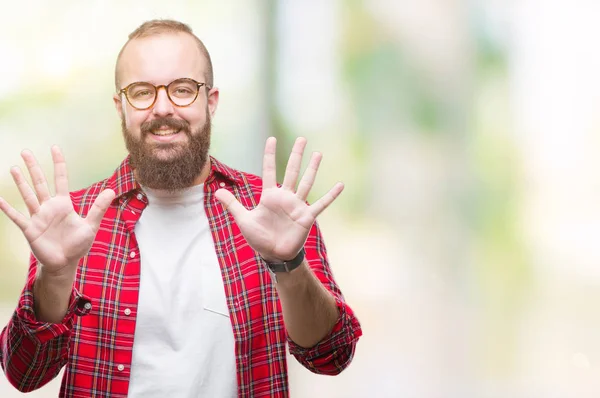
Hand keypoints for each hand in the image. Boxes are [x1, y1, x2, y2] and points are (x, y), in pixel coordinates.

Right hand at [0, 146, 114, 276]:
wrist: (65, 263)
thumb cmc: (77, 245)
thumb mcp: (90, 225)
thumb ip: (98, 208)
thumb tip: (112, 191)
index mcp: (63, 204)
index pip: (60, 179)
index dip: (58, 164)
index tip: (55, 148)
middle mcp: (49, 207)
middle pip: (40, 182)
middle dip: (34, 167)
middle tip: (26, 151)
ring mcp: (38, 217)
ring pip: (28, 195)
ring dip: (21, 182)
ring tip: (14, 168)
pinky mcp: (30, 229)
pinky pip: (17, 217)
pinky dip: (7, 209)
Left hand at [215, 137, 342, 261]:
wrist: (274, 255)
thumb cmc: (259, 237)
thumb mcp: (243, 219)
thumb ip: (233, 204)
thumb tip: (216, 192)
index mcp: (270, 195)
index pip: (270, 170)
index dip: (270, 155)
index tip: (272, 138)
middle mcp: (285, 197)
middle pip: (292, 171)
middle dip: (296, 155)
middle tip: (302, 138)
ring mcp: (297, 206)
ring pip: (307, 183)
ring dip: (312, 168)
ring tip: (318, 154)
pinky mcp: (306, 217)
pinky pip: (321, 204)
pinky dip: (331, 195)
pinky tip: (340, 185)